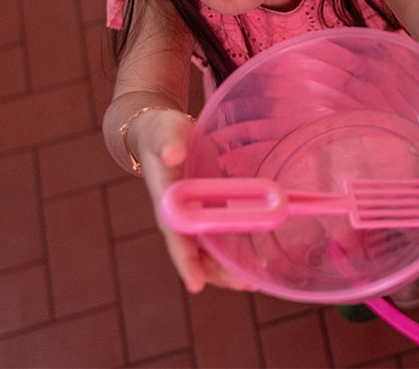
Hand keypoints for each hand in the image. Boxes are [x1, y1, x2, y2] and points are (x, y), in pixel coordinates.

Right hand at [129, 109, 254, 293]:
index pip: (176, 238)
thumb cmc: (162, 134)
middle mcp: (180, 216)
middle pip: (197, 252)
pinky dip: (236, 249)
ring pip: (210, 250)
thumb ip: (167, 144)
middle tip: (243, 284)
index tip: (196, 285)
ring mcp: (195, 215)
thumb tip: (173, 152)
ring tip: (252, 282)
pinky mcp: (208, 209)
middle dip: (217, 272)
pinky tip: (256, 260)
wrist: (163, 136)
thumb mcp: (164, 134)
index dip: (186, 261)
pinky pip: (221, 235)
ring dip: (228, 267)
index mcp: (167, 204)